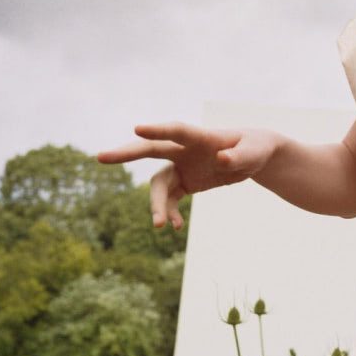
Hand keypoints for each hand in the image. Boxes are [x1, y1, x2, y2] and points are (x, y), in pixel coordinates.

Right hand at [95, 122, 278, 228]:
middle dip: (126, 153)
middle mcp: (185, 150)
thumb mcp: (254, 152)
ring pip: (159, 184)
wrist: (253, 156)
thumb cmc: (255, 147)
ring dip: (157, 204)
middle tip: (100, 157)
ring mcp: (181, 165)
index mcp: (201, 137)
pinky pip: (170, 199)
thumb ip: (238, 156)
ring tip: (161, 226)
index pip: (176, 130)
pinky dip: (169, 212)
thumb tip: (222, 160)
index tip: (136, 128)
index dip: (158, 130)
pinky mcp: (184, 182)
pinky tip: (173, 227)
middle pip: (151, 150)